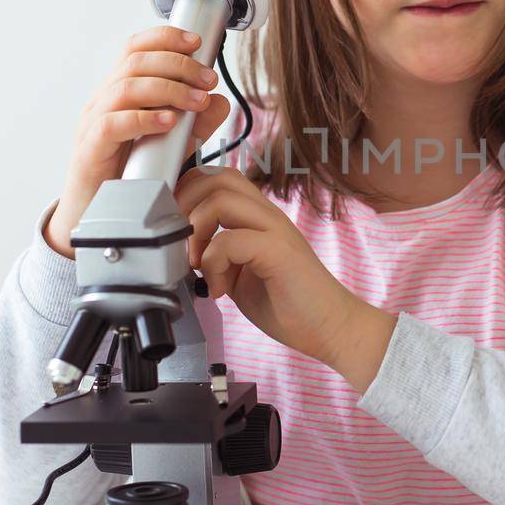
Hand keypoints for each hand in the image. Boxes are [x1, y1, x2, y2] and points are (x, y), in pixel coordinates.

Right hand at [45, 25, 233, 257]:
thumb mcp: (172, 145)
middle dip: (178, 65)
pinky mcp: (91, 149)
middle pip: (136, 61)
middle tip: (208, 80)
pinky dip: (144, 118)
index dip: (165, 38)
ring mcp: (93, 123)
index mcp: (119, 93)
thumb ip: (196, 123)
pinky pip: (113, 124)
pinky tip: (169, 122)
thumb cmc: (130, 177)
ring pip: (127, 87)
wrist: (97, 218)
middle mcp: (103, 101)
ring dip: (168, 89)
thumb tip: (220, 101)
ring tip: (196, 101)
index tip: (197, 43)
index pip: (136, 48)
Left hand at [175, 165, 396, 381]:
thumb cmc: (289, 304)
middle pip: (217, 177)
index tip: (175, 227)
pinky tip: (219, 289)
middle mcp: (267, 215)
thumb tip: (184, 253)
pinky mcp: (278, 251)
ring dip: (196, 231)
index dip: (188, 193)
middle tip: (179, 241)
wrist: (329, 327)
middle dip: (184, 204)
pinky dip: (213, 264)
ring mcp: (275, 230)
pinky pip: (230, 240)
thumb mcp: (240, 274)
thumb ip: (217, 256)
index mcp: (258, 218)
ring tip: (197, 264)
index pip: (218, 178)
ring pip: (221, 199)